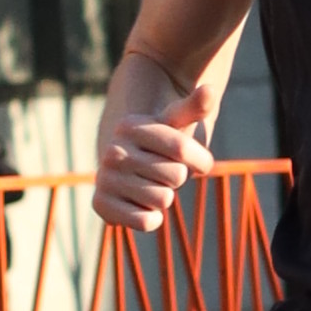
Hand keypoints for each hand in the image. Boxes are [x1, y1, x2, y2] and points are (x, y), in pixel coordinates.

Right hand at [92, 78, 207, 232]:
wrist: (128, 170)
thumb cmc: (161, 145)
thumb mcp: (176, 124)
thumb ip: (193, 107)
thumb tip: (210, 89)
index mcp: (130, 126)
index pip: (182, 149)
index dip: (201, 160)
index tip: (197, 160)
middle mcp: (113, 151)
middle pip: (176, 177)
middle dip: (178, 178)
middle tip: (164, 173)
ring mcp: (105, 178)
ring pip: (163, 200)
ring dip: (164, 197)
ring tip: (151, 185)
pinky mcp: (101, 205)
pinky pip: (146, 221)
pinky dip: (151, 218)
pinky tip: (142, 204)